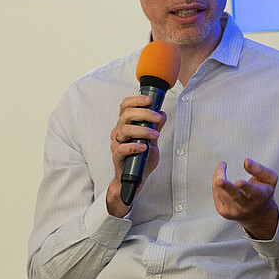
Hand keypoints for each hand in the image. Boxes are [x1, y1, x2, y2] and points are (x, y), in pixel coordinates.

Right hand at [106, 94, 166, 216]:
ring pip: (125, 129)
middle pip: (126, 114)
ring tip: (154, 136)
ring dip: (143, 130)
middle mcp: (119, 131)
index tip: (150, 100)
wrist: (136, 179)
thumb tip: (162, 113)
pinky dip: (134, 146)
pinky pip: (122, 148)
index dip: (136, 100)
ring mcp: (117, 144)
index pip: (125, 106)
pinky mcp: (117, 157)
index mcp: (125, 124)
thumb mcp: (152, 140)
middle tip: (157, 119)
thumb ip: (156, 127)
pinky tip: (144, 147)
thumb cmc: (141, 158)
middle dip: (144, 113)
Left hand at [212, 158, 278, 239]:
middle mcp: (246, 206)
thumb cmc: (263, 193)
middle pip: (234, 196)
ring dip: (219, 175)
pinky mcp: (223, 211)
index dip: (245, 186)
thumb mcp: (270, 180)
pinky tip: (220, 177)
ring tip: (222, 165)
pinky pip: (216, 193)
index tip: (238, 182)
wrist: (257, 215)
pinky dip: (216, 182)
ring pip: (222, 191)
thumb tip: (246, 162)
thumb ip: (260, 169)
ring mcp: (233, 211)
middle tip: (219, 181)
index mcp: (259, 197)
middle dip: (226, 187)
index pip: (252, 192)